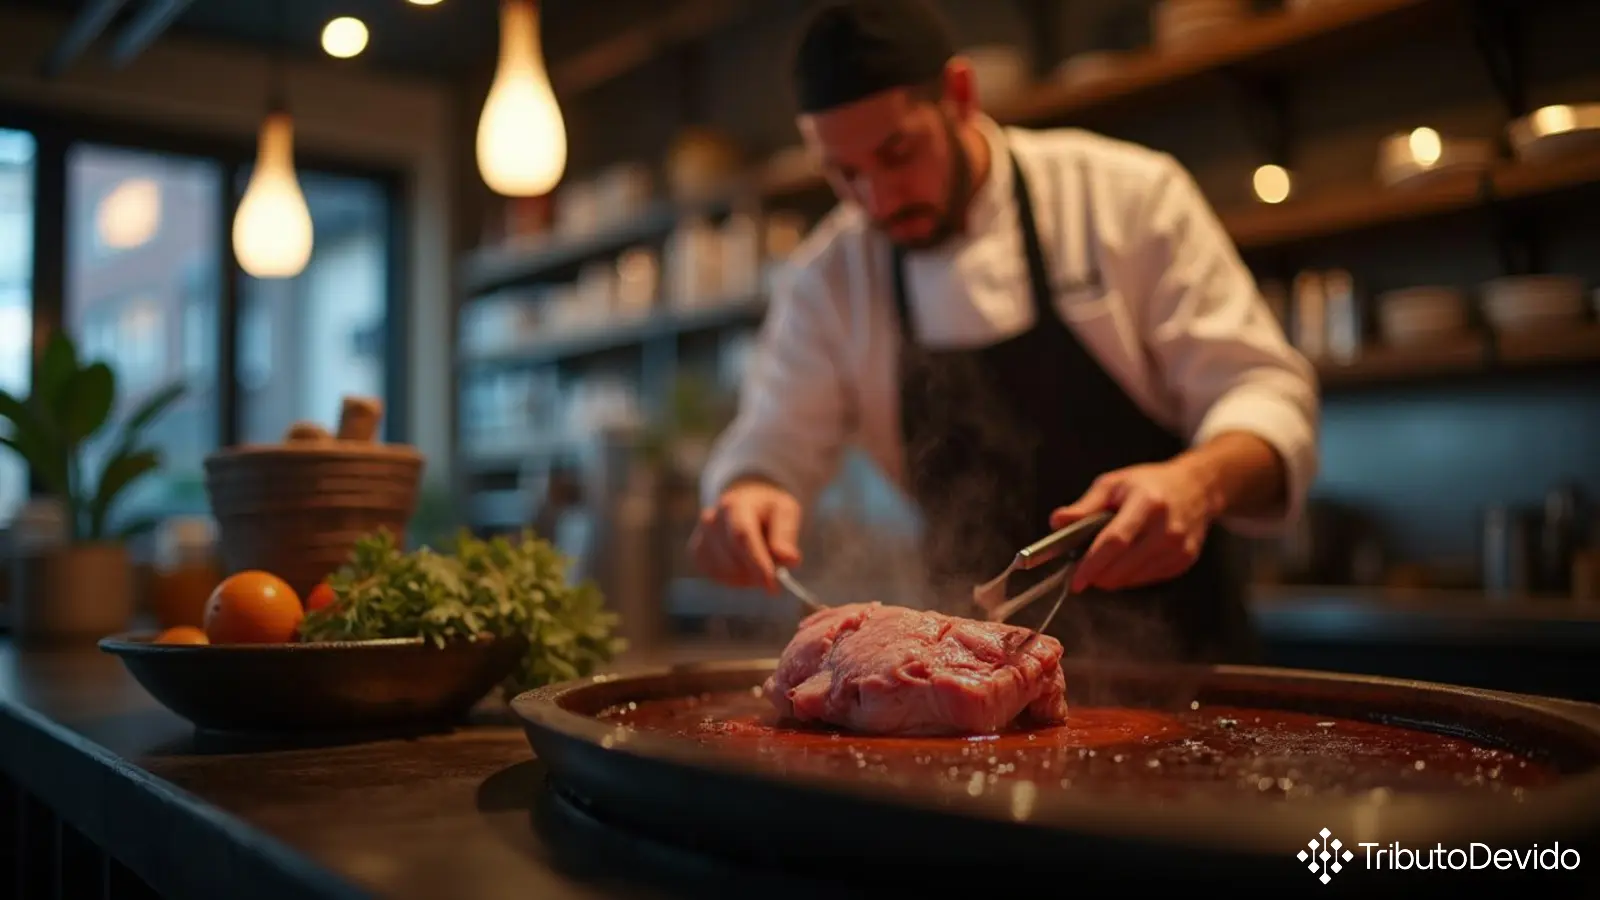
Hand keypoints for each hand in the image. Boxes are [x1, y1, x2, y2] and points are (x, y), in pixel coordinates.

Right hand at [688, 480, 802, 591]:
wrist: (743, 504)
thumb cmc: (767, 509)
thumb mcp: (784, 511)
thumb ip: (786, 534)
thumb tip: (790, 560)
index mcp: (735, 504)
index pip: (742, 536)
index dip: (757, 562)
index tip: (773, 585)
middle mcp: (711, 519)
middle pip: (733, 558)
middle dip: (757, 573)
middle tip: (776, 576)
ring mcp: (701, 537)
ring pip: (726, 572)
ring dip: (748, 576)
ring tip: (760, 561)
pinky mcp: (696, 553)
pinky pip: (718, 577)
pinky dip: (736, 578)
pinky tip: (744, 564)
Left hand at [1049, 460, 1216, 592]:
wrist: (1196, 489)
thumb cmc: (1148, 484)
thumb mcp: (1113, 484)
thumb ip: (1085, 507)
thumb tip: (1056, 522)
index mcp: (1148, 503)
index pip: (1116, 541)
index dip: (1092, 564)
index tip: (1074, 580)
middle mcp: (1168, 528)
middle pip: (1123, 566)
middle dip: (1096, 575)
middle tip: (1080, 570)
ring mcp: (1179, 548)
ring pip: (1132, 579)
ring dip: (1111, 576)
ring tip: (1104, 558)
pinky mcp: (1184, 561)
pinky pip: (1146, 579)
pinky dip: (1129, 575)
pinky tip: (1127, 558)